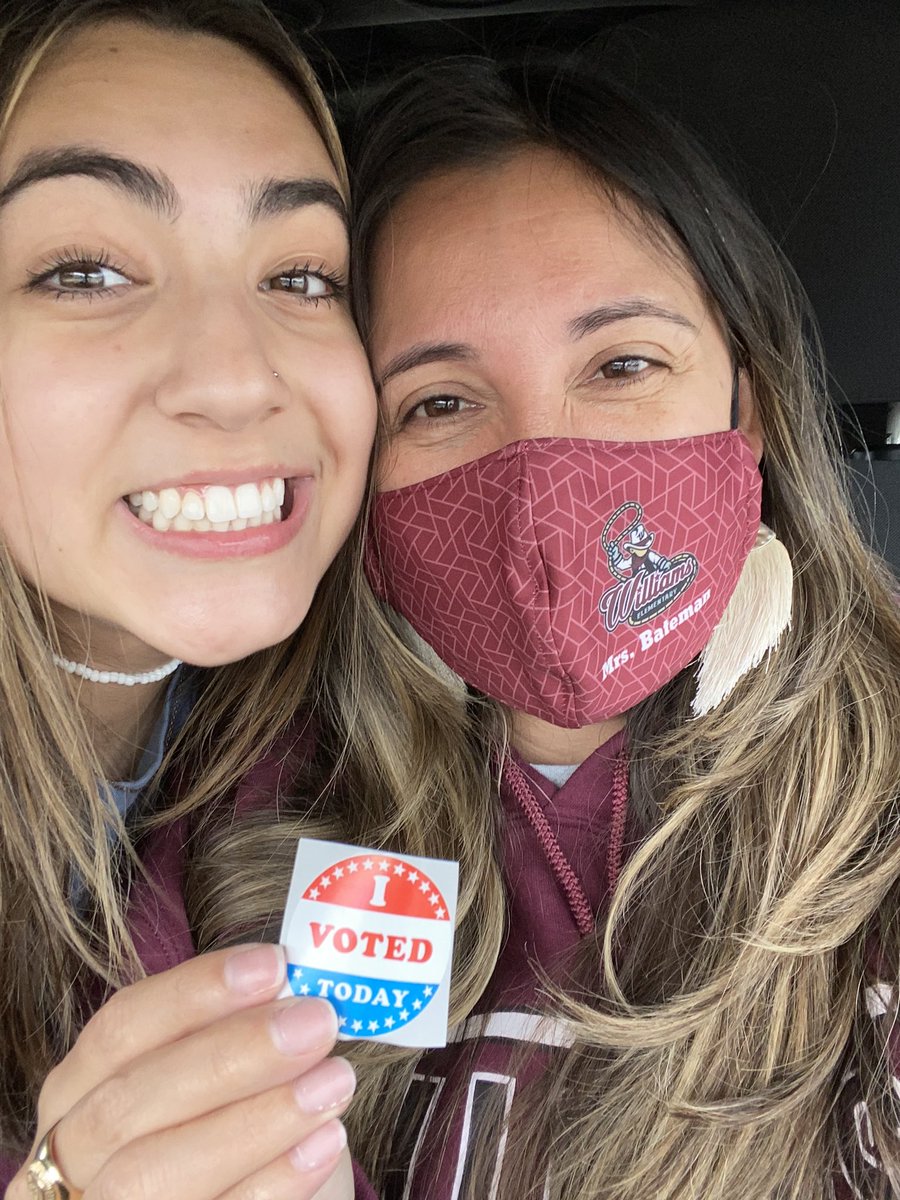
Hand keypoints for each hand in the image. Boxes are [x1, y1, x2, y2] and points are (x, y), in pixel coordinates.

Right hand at [6, 944, 355, 1199]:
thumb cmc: (237, 1127)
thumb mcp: (227, 1074)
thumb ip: (241, 1032)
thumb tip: (292, 986)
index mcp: (78, 1089)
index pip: (120, 1027)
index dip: (194, 992)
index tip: (274, 964)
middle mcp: (70, 1155)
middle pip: (130, 1101)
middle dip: (232, 1056)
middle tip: (316, 1023)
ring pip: (150, 1172)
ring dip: (256, 1121)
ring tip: (334, 1082)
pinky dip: (270, 1182)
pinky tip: (324, 1142)